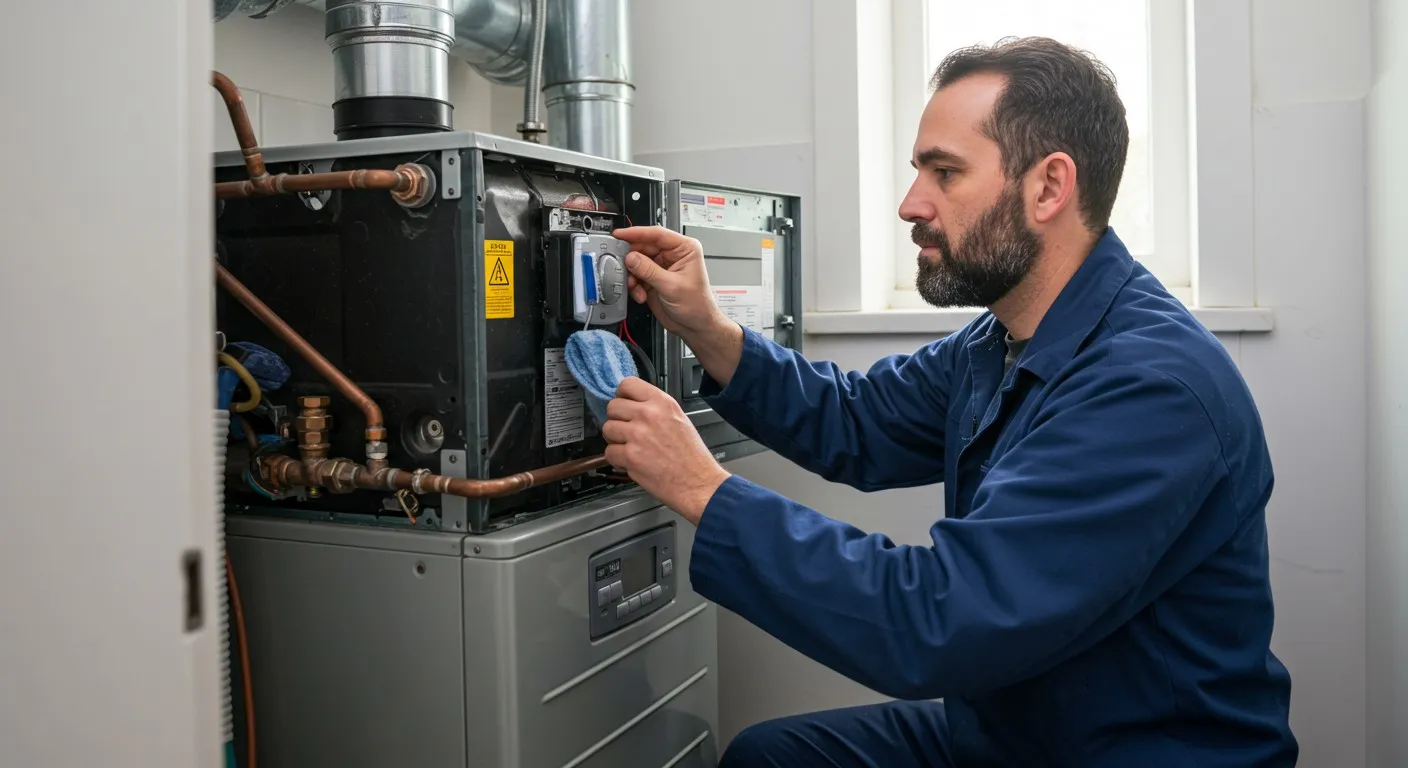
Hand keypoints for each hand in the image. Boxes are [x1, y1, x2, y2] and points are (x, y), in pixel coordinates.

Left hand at [601, 377, 730, 524]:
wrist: (698, 483)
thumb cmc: (692, 456)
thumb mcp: (679, 418)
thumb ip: (655, 408)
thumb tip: (632, 405)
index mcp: (662, 402)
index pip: (627, 384)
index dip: (622, 396)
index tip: (624, 405)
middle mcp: (648, 414)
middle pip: (612, 407)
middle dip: (617, 420)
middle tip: (627, 431)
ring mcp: (637, 435)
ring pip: (607, 429)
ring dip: (615, 440)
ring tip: (630, 447)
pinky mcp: (630, 456)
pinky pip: (609, 452)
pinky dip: (617, 460)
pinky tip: (632, 462)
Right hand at [612, 225, 723, 335]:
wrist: (695, 326)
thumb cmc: (697, 305)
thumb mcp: (671, 286)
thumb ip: (649, 270)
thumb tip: (631, 257)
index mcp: (684, 249)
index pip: (657, 234)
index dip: (637, 233)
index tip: (620, 235)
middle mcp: (672, 255)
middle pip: (644, 247)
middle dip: (631, 258)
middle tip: (621, 265)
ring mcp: (661, 267)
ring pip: (637, 261)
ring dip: (632, 274)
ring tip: (634, 285)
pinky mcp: (653, 279)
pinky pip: (636, 275)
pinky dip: (634, 284)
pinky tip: (640, 294)